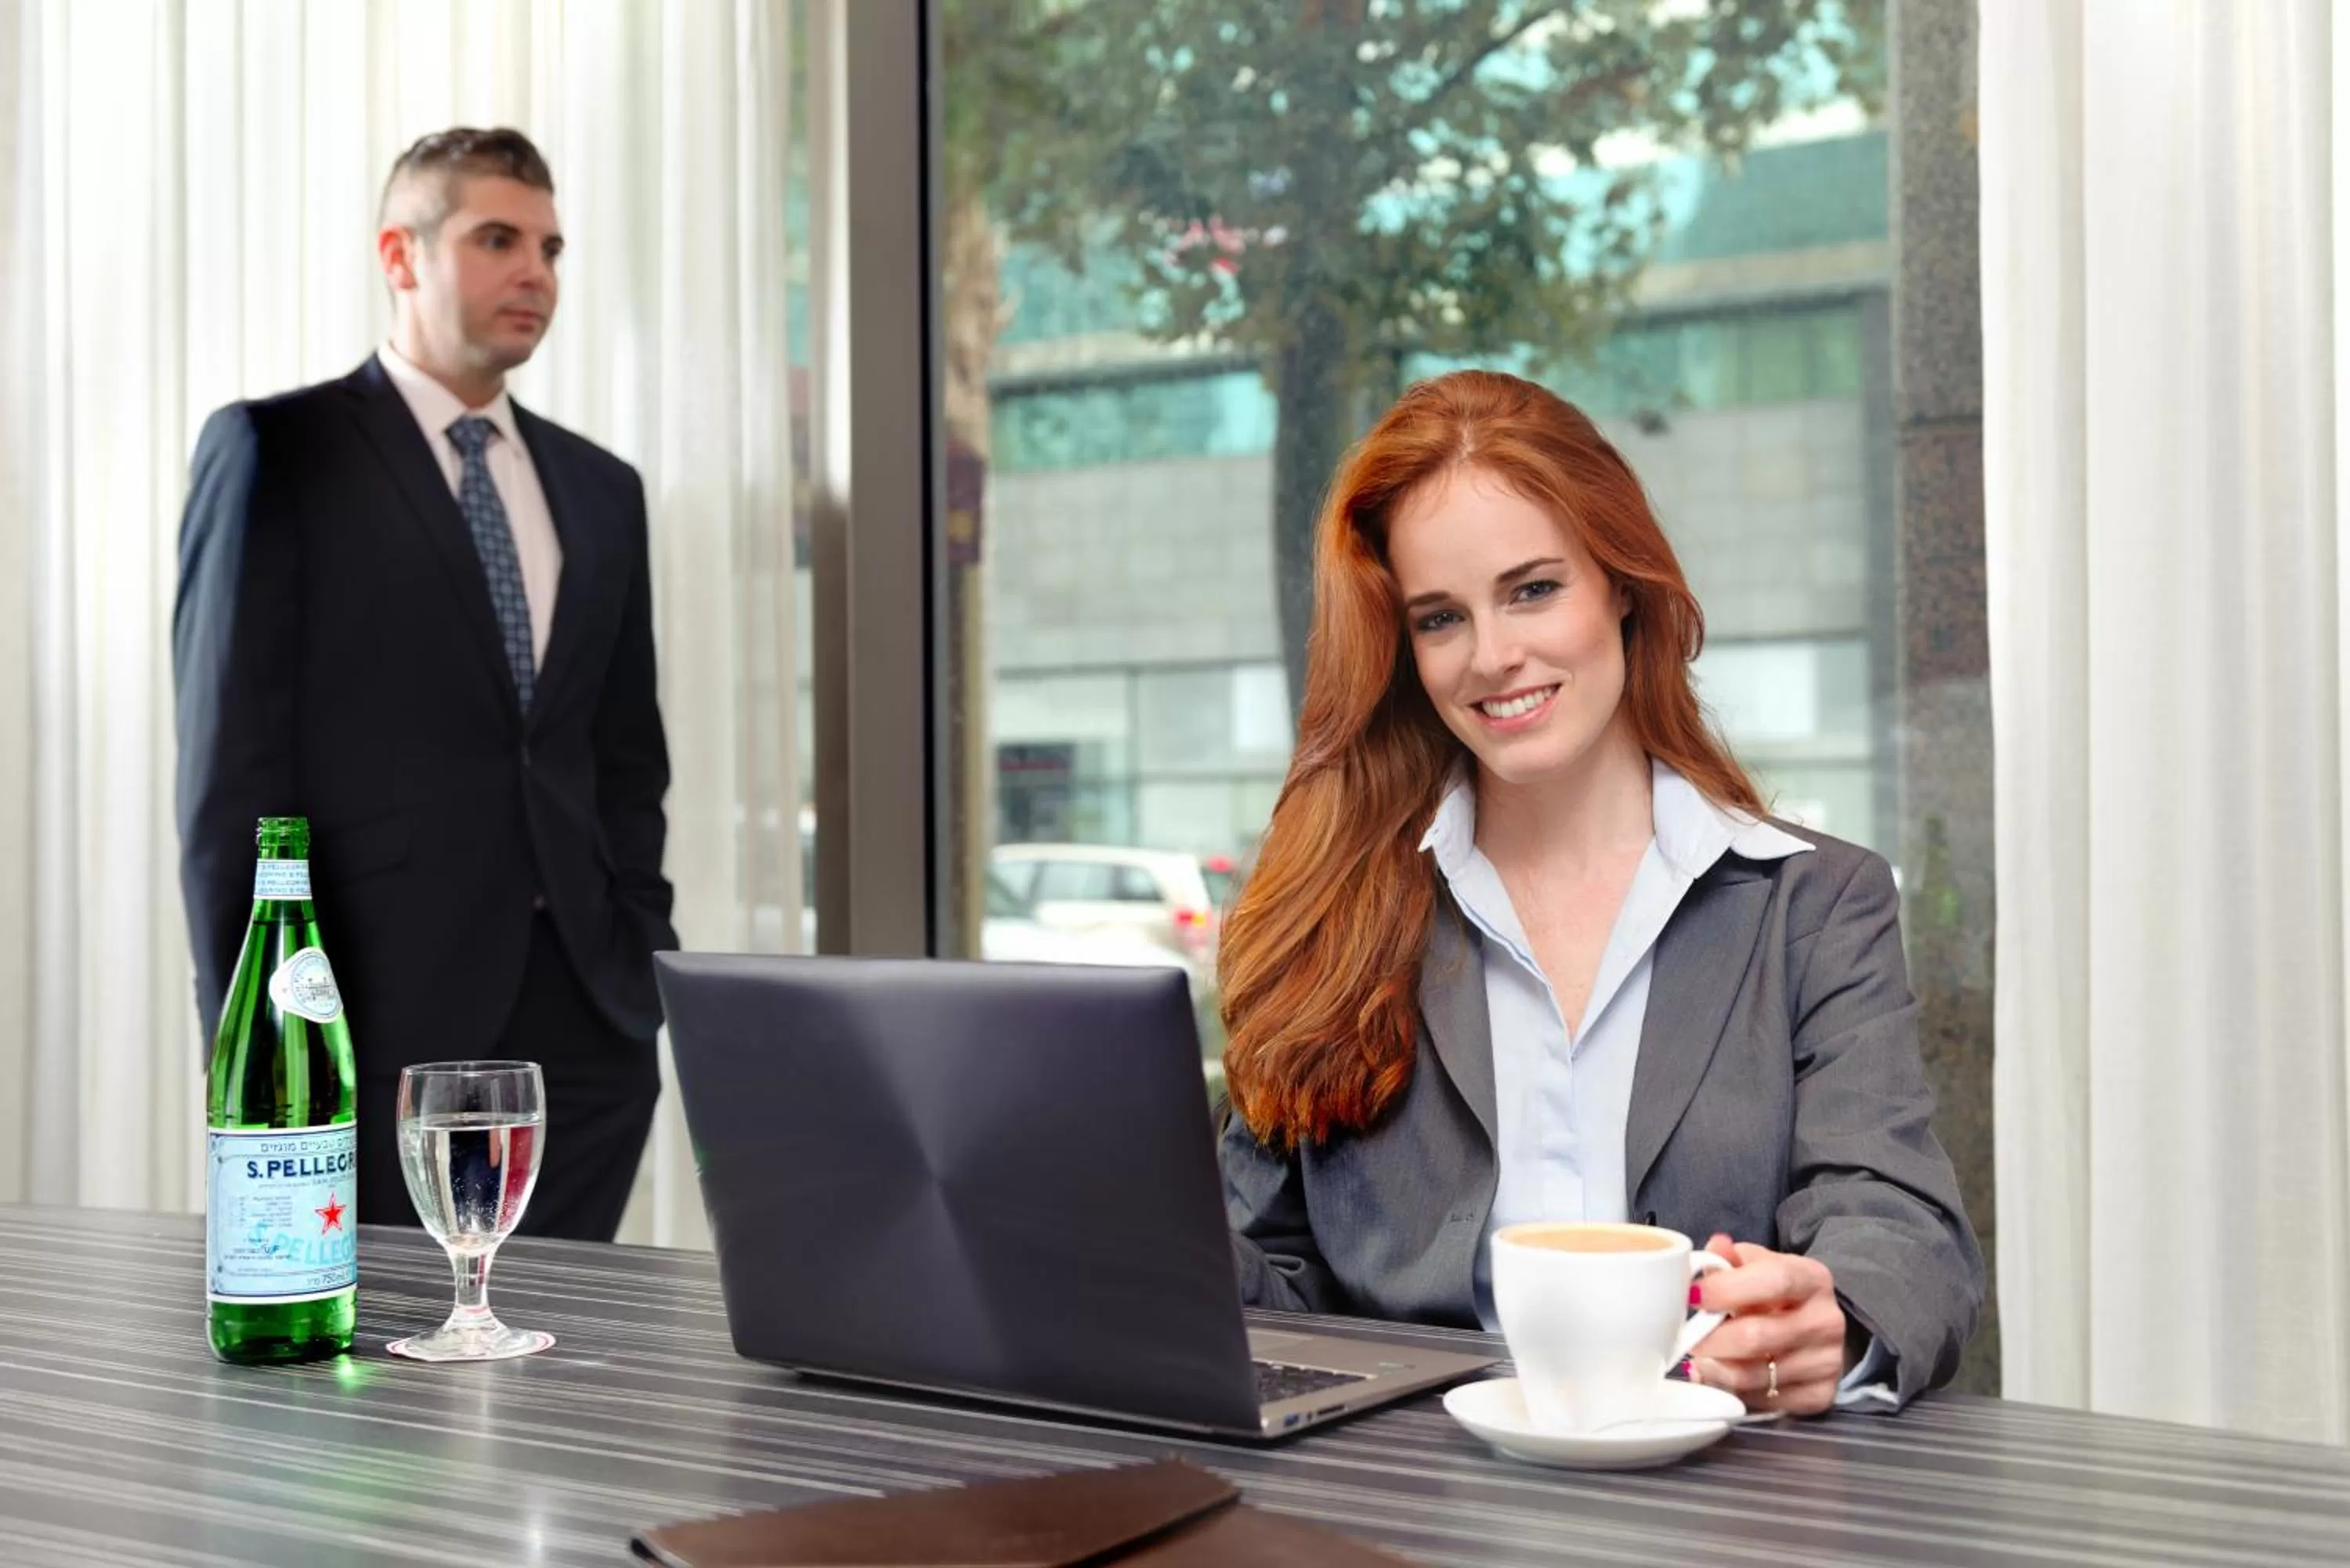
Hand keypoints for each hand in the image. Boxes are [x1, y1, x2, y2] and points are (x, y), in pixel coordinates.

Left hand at [1686, 1235, 1845, 1417]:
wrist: (1816, 1329)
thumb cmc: (1776, 1294)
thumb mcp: (1757, 1266)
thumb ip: (1730, 1258)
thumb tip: (1713, 1248)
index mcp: (1813, 1279)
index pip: (1774, 1281)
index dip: (1727, 1289)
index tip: (1692, 1296)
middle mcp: (1827, 1321)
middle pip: (1757, 1336)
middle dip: (1710, 1338)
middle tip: (1686, 1336)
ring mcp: (1828, 1362)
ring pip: (1754, 1375)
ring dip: (1716, 1368)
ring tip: (1701, 1357)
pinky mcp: (1821, 1395)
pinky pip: (1763, 1401)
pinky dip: (1733, 1391)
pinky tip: (1722, 1376)